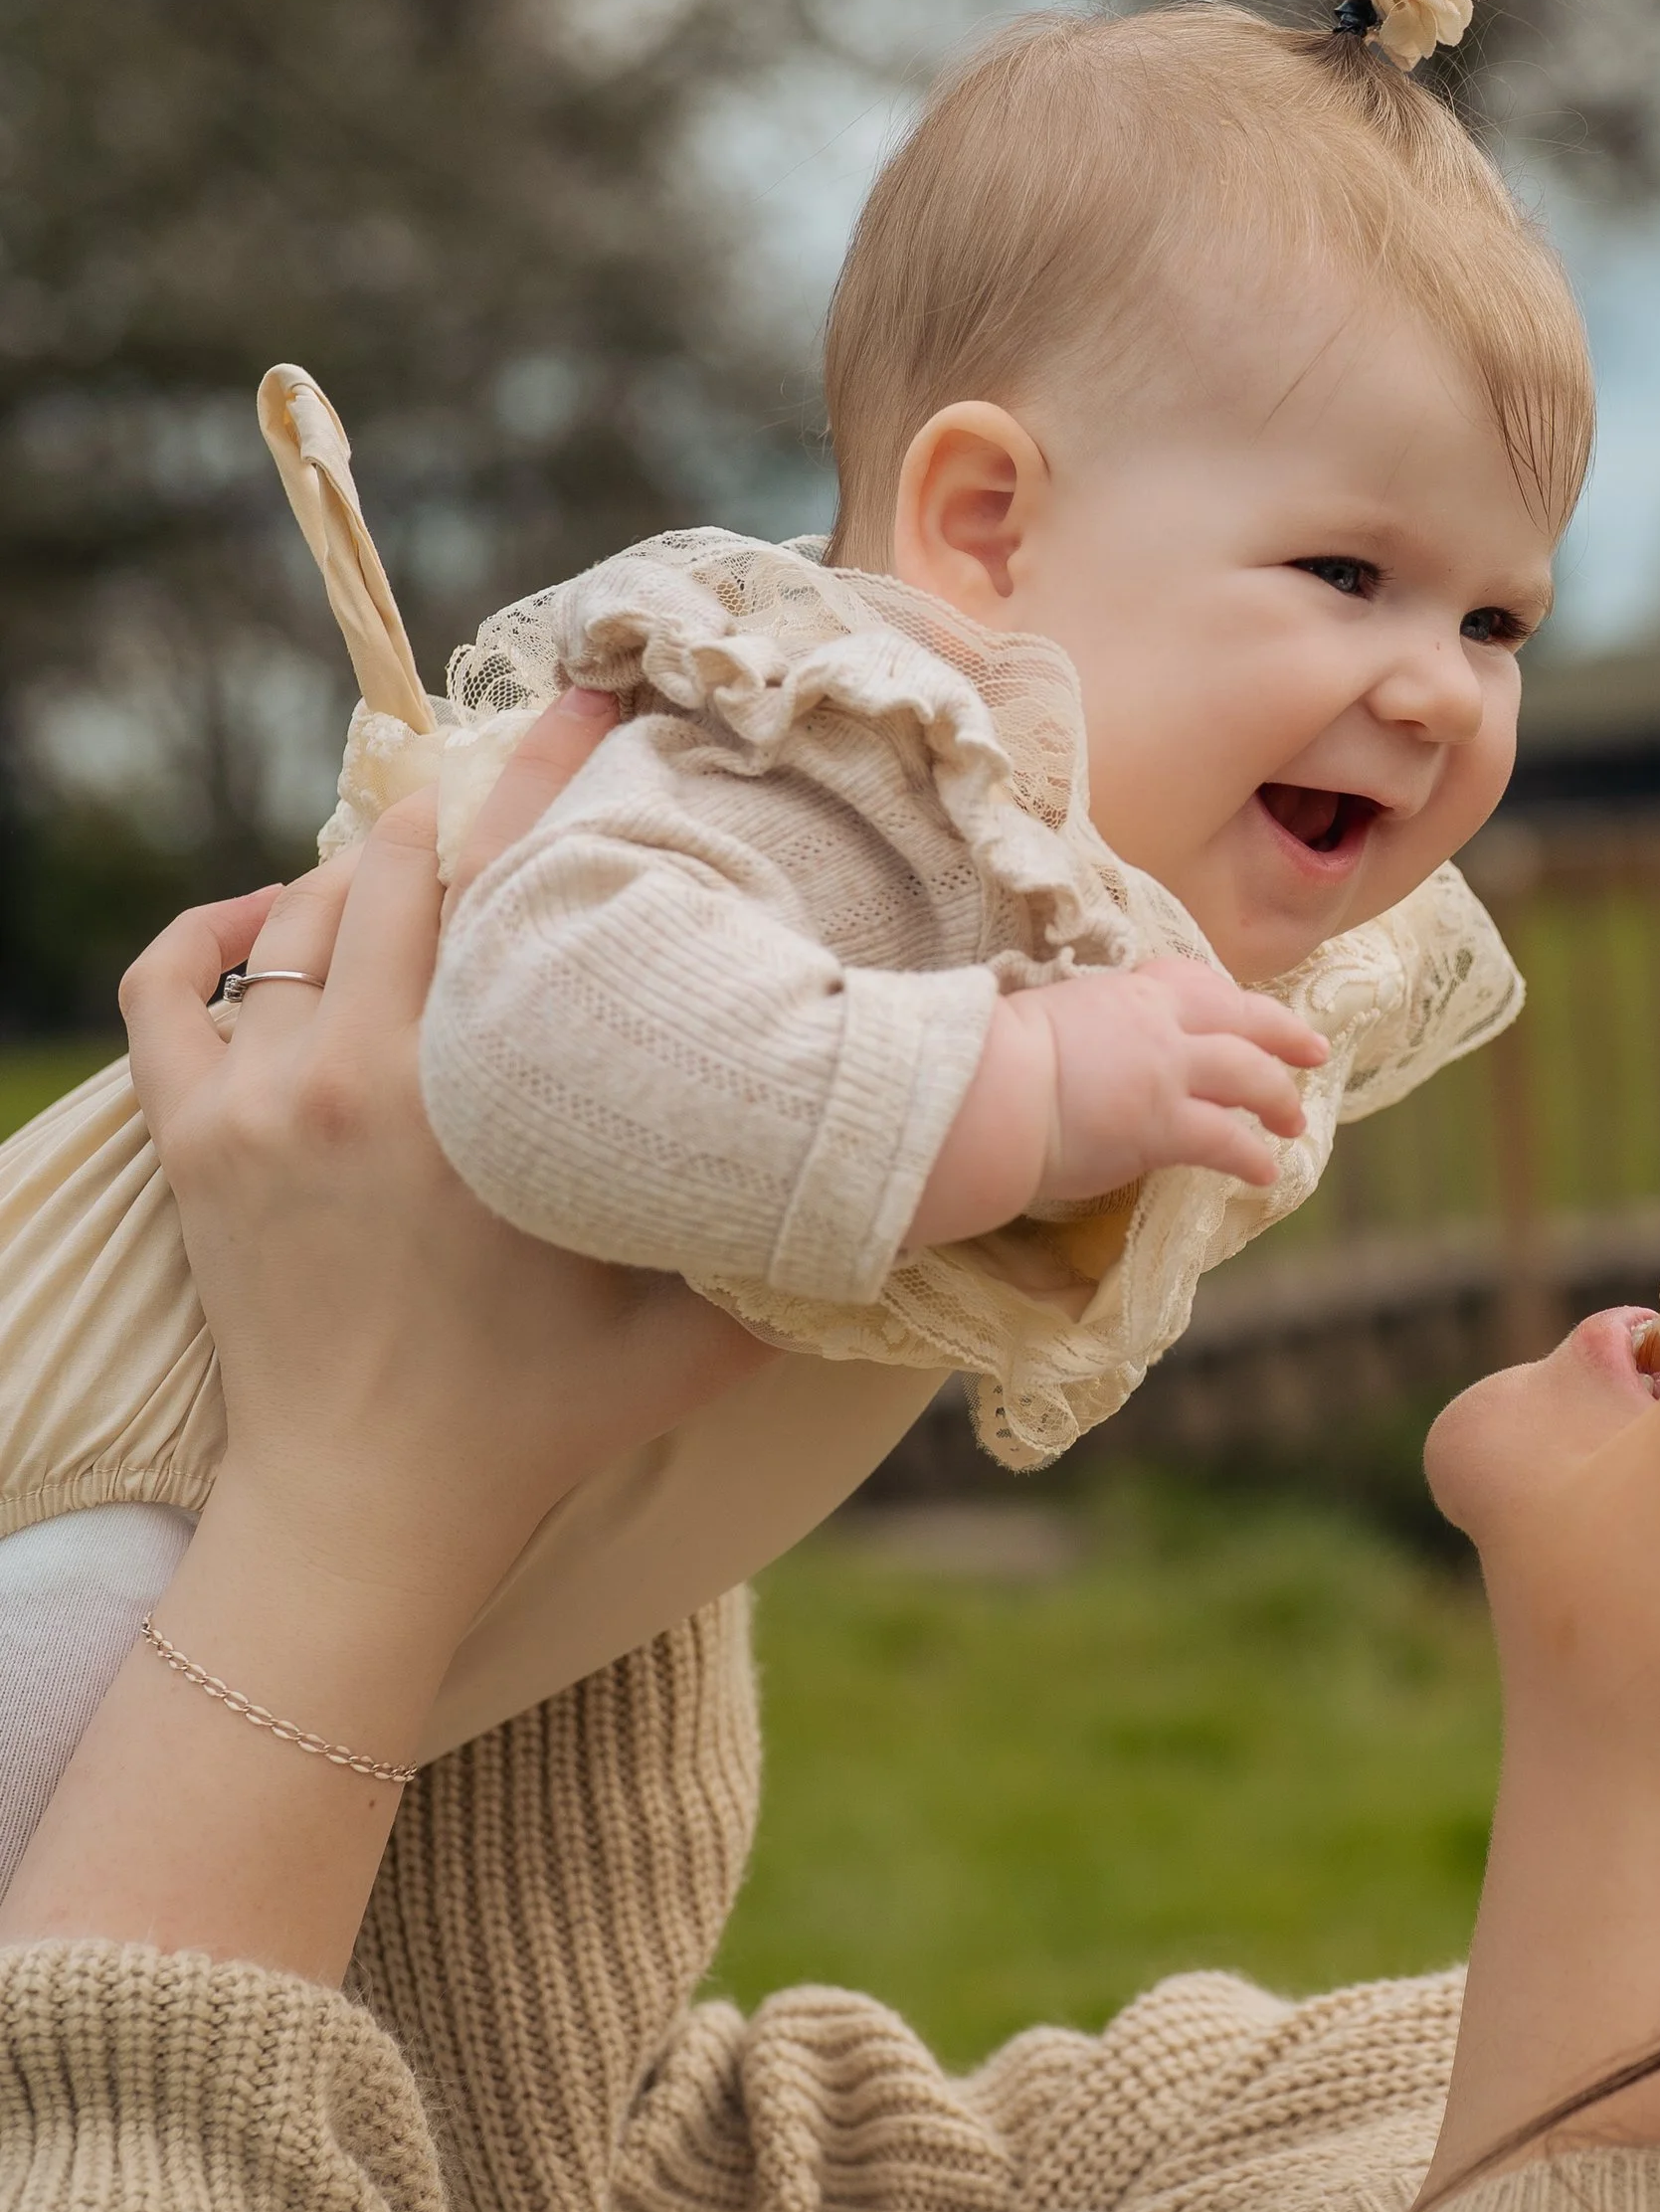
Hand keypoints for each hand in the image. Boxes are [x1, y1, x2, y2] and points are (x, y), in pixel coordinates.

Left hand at [125, 687, 763, 1633]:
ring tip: (428, 887)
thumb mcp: (696, 1338)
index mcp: (482, 1093)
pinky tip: (271, 923)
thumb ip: (797, 1252)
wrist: (366, 1513)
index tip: (592, 697)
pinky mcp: (192, 1136)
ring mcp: (260, 1099)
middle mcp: (359, 1069)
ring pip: (302, 913)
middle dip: (466, 810)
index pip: (509, 871)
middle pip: (401, 863)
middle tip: (519, 792)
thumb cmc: (538, 1425)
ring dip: (363, 883)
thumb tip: (932, 1187)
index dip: (551, 767)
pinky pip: (175, 979)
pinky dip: (219, 931)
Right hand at [905, 958, 1327, 1248]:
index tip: (1240, 1009)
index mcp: (1123, 993)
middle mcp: (1156, 1024)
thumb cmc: (990, 1060)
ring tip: (1295, 1121)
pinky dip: (1252, 1156)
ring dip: (1279, 1097)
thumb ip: (1074, 1030)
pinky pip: (1226, 1140)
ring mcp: (1165, 1073)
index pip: (1191, 982)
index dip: (1226, 998)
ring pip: (1248, 1075)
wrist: (983, 1092)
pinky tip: (1266, 1173)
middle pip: (1241, 1018)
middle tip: (1315, 1050)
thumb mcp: (1041, 1020)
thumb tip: (1064, 1051)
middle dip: (1283, 1033)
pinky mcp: (1163, 1126)